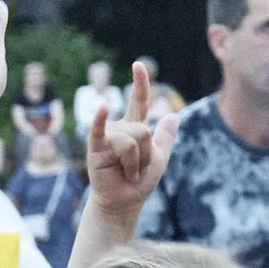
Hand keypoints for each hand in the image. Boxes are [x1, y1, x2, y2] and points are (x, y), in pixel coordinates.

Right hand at [86, 62, 179, 216]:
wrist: (125, 202)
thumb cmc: (139, 182)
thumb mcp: (159, 159)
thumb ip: (165, 137)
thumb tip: (173, 115)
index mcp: (135, 128)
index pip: (138, 101)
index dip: (140, 83)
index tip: (138, 65)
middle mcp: (120, 129)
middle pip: (142, 131)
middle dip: (145, 155)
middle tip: (137, 171)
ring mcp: (107, 137)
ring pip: (131, 141)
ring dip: (134, 164)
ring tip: (127, 174)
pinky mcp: (96, 149)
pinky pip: (100, 132)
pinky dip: (100, 120)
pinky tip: (102, 109)